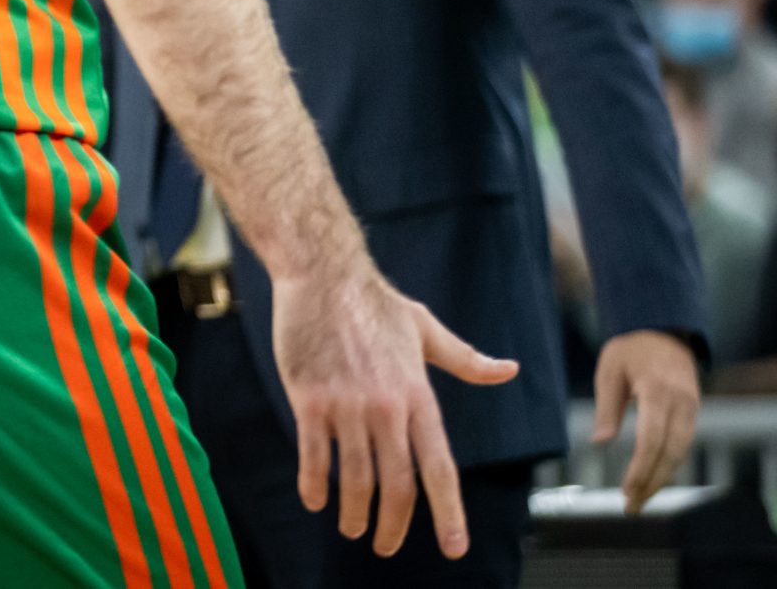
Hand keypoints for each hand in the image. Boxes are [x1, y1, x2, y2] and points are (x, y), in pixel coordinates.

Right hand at [270, 266, 518, 559]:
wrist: (322, 271)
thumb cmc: (374, 300)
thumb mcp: (427, 329)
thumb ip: (467, 360)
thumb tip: (510, 370)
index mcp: (419, 395)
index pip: (439, 467)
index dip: (447, 512)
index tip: (453, 547)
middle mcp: (387, 406)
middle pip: (396, 484)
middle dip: (393, 526)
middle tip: (385, 547)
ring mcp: (347, 403)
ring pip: (355, 477)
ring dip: (353, 513)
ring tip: (351, 529)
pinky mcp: (309, 397)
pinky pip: (313, 454)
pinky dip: (314, 484)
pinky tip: (314, 499)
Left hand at [593, 329, 699, 512]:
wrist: (664, 331)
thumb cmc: (630, 349)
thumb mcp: (609, 369)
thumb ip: (607, 406)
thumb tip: (601, 442)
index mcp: (657, 391)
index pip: (652, 439)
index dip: (641, 468)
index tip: (627, 490)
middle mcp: (680, 403)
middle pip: (669, 452)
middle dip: (651, 482)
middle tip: (632, 506)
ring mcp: (691, 408)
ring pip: (680, 452)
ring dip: (662, 478)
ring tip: (640, 500)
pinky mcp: (693, 412)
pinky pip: (683, 444)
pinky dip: (668, 464)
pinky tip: (653, 478)